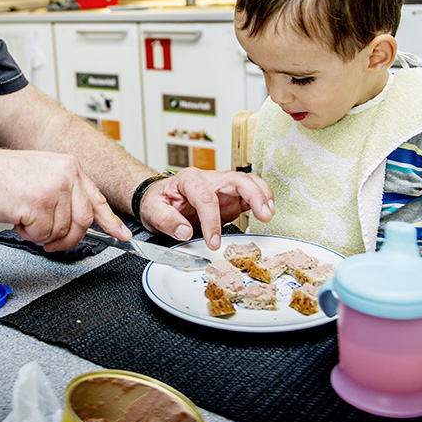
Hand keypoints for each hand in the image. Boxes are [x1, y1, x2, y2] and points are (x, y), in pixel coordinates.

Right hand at [0, 148, 131, 251]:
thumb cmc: (8, 177)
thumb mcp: (46, 177)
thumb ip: (66, 195)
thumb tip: (81, 221)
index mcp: (71, 168)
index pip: (97, 199)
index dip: (111, 221)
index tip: (122, 235)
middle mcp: (67, 176)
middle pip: (83, 222)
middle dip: (69, 239)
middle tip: (52, 241)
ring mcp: (54, 190)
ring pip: (61, 231)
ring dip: (42, 234)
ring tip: (27, 219)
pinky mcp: (39, 204)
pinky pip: (42, 234)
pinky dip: (29, 234)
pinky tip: (19, 219)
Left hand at [138, 168, 274, 250]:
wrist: (158, 198)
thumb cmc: (157, 201)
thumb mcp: (152, 210)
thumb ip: (166, 220)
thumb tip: (184, 231)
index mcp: (189, 179)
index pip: (206, 197)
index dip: (212, 221)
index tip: (214, 242)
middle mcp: (208, 179)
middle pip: (237, 180)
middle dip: (253, 195)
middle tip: (264, 216)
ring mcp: (221, 187)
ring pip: (248, 182)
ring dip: (262, 195)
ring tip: (269, 213)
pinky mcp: (229, 197)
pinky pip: (249, 194)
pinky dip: (261, 200)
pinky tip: (267, 212)